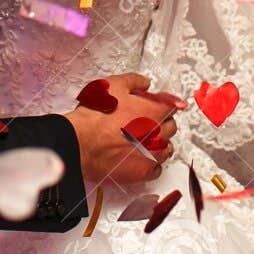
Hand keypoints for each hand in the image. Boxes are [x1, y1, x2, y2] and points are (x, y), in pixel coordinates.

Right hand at [63, 72, 177, 186]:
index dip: (164, 104)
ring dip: (159, 143)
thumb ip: (134, 81)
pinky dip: (152, 163)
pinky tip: (141, 158)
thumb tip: (145, 83)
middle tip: (147, 122)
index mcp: (154, 111)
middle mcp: (158, 133)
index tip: (157, 105)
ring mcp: (152, 154)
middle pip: (171, 127)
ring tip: (145, 141)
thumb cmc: (95, 115)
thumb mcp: (113, 85)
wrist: (81, 142)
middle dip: (162, 123)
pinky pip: (157, 169)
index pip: (172, 106)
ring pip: (167, 149)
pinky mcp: (143, 172)